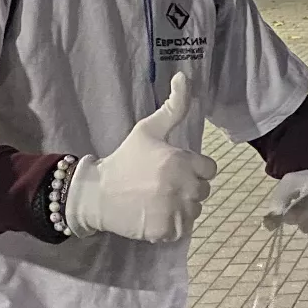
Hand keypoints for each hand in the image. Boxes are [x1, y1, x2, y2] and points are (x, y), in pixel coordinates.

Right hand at [64, 72, 217, 242]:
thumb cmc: (125, 159)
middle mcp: (182, 186)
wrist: (97, 194)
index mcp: (181, 161)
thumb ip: (173, 107)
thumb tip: (183, 76)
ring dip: (181, 207)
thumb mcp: (148, 130)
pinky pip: (183, 229)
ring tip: (157, 200)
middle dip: (187, 187)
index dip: (193, 168)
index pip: (209, 169)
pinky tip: (154, 214)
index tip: (173, 168)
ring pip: (195, 211)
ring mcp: (175, 210)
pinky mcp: (167, 230)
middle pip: (203, 190)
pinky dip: (172, 225)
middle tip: (161, 185)